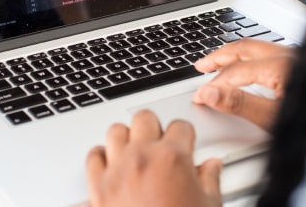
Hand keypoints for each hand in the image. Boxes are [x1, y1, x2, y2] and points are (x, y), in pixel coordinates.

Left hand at [86, 110, 222, 206]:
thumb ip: (210, 181)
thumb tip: (212, 167)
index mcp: (173, 158)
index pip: (180, 126)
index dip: (185, 135)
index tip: (185, 143)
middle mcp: (142, 157)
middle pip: (144, 118)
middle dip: (154, 127)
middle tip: (161, 143)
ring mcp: (117, 170)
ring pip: (116, 131)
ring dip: (126, 138)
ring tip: (136, 150)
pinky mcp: (98, 186)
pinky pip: (93, 156)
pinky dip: (101, 157)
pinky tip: (112, 164)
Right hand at [192, 38, 296, 129]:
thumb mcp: (273, 118)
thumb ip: (239, 104)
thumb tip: (209, 93)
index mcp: (281, 66)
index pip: (236, 71)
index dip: (214, 84)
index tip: (200, 96)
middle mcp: (290, 56)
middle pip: (245, 49)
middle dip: (220, 57)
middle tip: (201, 66)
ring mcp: (299, 58)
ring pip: (258, 49)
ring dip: (235, 56)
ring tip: (220, 64)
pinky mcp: (305, 66)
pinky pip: (271, 54)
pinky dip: (251, 59)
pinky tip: (249, 68)